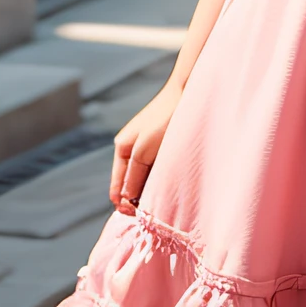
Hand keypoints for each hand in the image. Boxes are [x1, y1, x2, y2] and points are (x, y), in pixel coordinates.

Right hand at [110, 78, 183, 214]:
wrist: (188, 92)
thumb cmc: (164, 121)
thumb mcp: (143, 151)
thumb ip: (133, 177)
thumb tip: (125, 202)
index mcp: (123, 149)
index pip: (117, 189)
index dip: (125, 205)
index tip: (140, 214)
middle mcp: (133, 149)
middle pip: (131, 186)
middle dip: (139, 198)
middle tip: (153, 208)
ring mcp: (148, 147)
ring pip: (145, 179)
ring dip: (151, 189)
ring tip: (164, 196)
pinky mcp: (163, 146)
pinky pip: (157, 170)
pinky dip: (160, 179)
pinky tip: (171, 183)